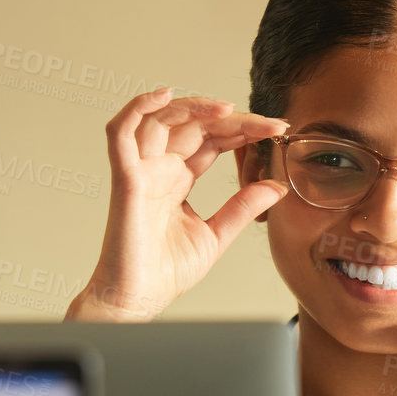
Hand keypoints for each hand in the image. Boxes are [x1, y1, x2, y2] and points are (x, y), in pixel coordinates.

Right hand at [68, 88, 288, 320]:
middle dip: (231, 118)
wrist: (136, 301)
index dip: (241, 130)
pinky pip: (120, 133)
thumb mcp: (216, 236)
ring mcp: (140, 172)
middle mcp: (157, 170)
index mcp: (176, 181)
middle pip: (192, 125)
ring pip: (160, 119)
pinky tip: (163, 95)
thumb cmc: (163, 273)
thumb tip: (276, 186)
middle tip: (267, 123)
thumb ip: (242, 208)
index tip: (276, 130)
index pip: (210, 140)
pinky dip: (136, 108)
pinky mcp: (124, 180)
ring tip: (226, 108)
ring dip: (192, 105)